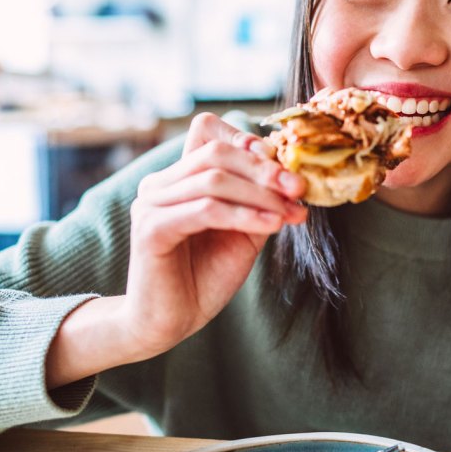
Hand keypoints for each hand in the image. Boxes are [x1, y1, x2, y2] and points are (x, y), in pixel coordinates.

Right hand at [121, 113, 306, 354]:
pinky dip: (244, 214)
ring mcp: (151, 203)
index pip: (207, 130)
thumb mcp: (243, 231)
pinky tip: (272, 225)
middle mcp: (159, 183)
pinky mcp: (151, 229)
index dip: (245, 138)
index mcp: (179, 177)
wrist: (170, 322)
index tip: (284, 163)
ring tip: (292, 212)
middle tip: (299, 187)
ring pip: (214, 179)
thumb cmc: (205, 275)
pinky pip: (206, 210)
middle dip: (265, 168)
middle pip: (217, 152)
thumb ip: (259, 201)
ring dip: (261, 194)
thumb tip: (291, 176)